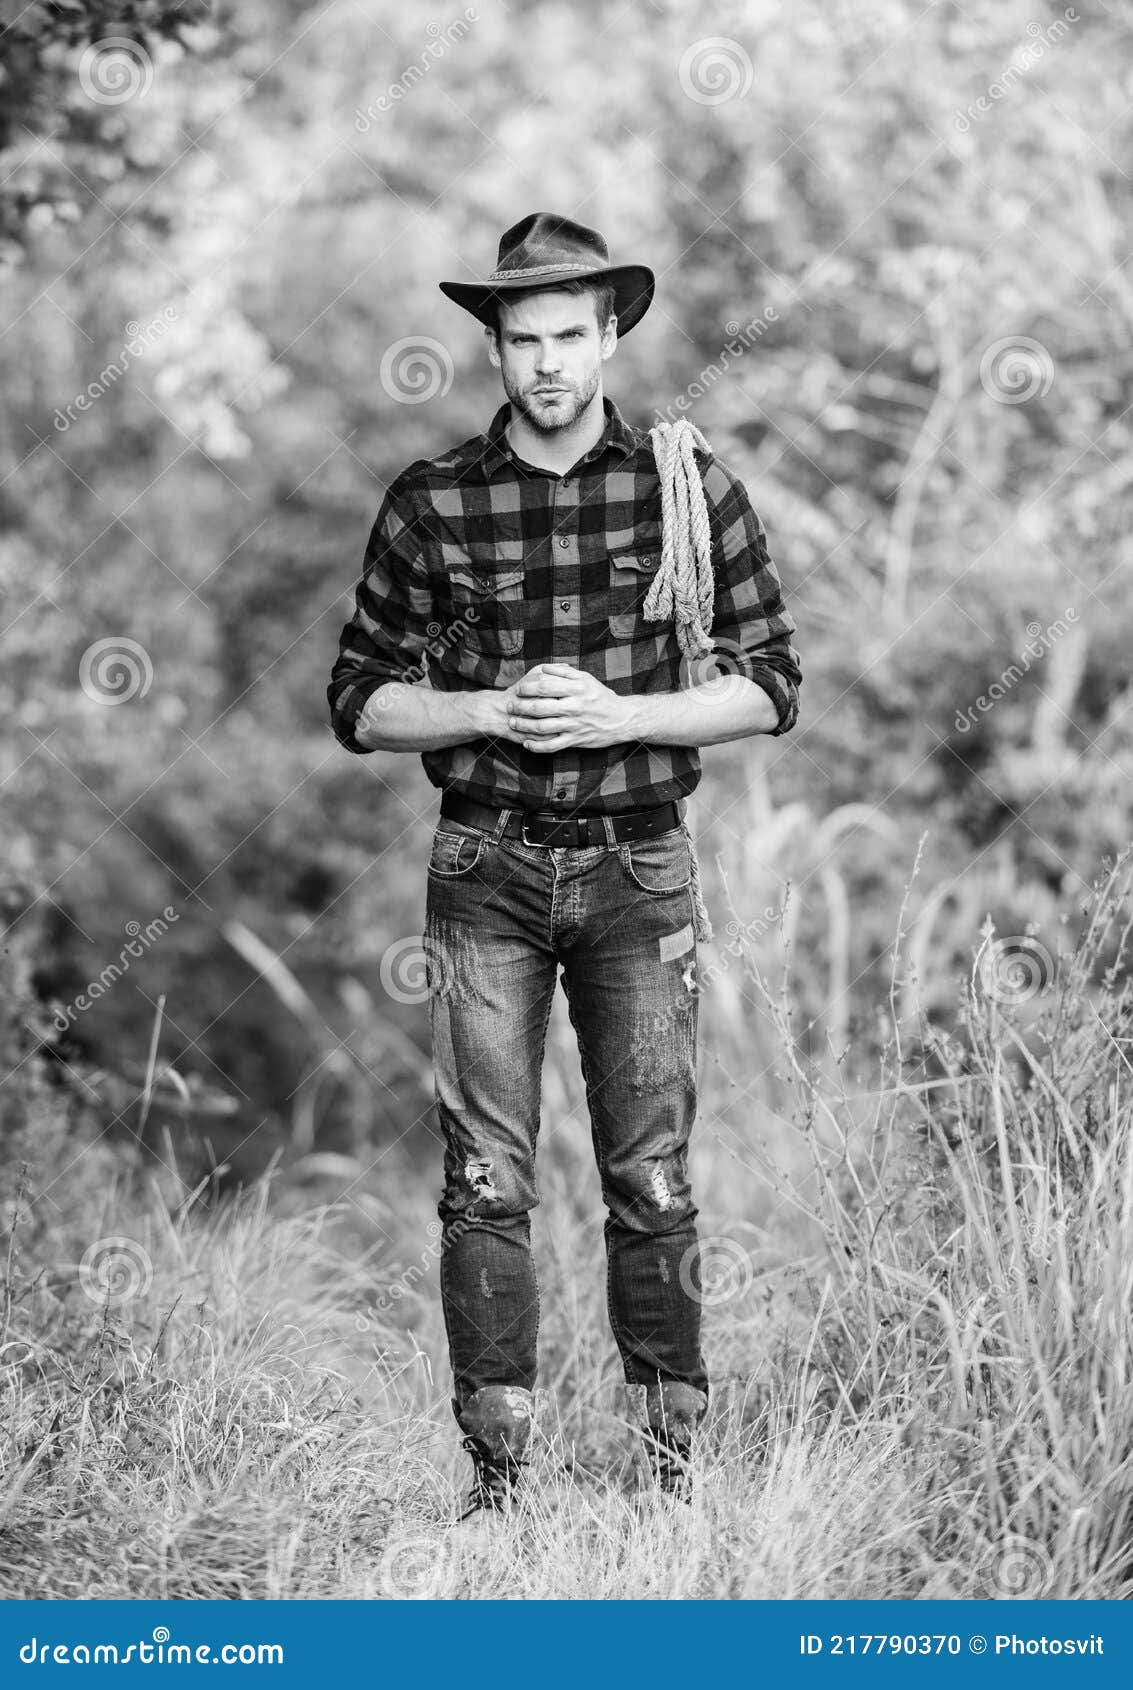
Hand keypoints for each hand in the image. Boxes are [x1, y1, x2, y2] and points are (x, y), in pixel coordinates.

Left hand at [502, 663, 636, 752]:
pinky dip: (537, 746)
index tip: (518, 689)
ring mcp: (574, 725)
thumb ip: (565, 672)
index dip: (527, 688)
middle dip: (521, 707)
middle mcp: (575, 707)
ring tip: (513, 722)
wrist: (622, 719)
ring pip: (543, 727)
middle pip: (540, 707)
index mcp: (576, 689)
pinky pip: (552, 746)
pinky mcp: (575, 741)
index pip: (545, 687)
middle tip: (509, 706)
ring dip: (524, 725)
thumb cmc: (601, 696)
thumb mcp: (586, 679)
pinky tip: (527, 743)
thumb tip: (544, 668)